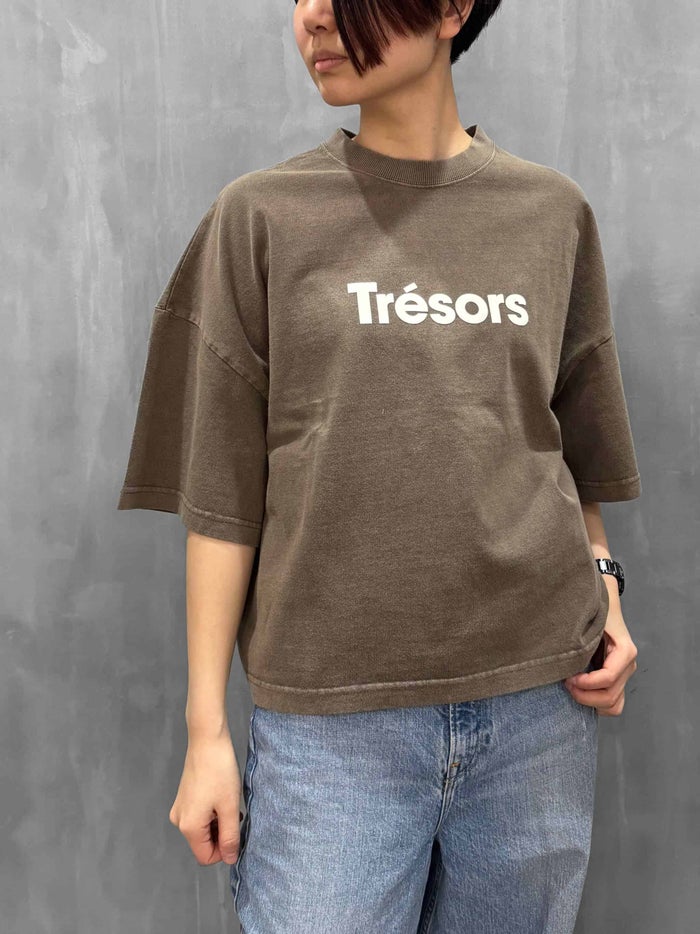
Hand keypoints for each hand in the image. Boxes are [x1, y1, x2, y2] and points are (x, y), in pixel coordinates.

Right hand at [169, 728, 243, 864]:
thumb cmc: (220, 772)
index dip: (224, 851)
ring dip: (219, 823)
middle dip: (222, 835)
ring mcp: (180, 808)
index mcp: (189, 826)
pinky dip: (212, 813)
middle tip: (236, 814)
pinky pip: (199, 817)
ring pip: (203, 830)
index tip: (237, 832)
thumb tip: (229, 859)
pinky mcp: (184, 798)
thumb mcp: (229, 807)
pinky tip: (222, 798)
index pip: (206, 856)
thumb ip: (230, 837)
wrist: (208, 741)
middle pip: (203, 843)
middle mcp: (179, 820)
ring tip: (230, 804)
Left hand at [563, 613, 637, 715]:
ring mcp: (625, 674)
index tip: (568, 678)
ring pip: (613, 704)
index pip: (608, 678)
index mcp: (625, 651)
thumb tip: (563, 655)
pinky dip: (597, 704)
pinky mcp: (619, 680)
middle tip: (567, 683)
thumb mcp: (591, 620)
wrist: (606, 605)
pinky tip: (582, 692)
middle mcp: (628, 665)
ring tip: (573, 689)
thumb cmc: (597, 611)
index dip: (586, 683)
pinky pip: (613, 703)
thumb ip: (582, 638)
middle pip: (610, 696)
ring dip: (591, 702)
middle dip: (585, 695)